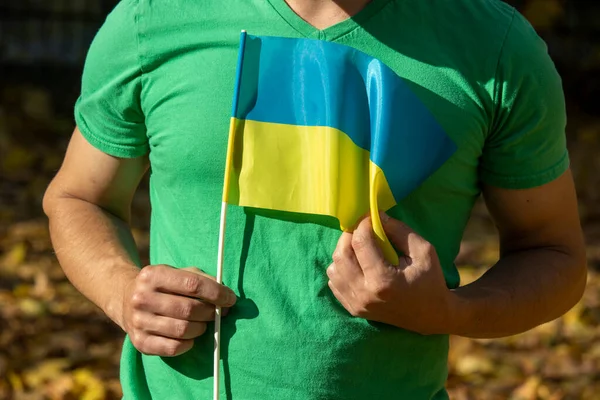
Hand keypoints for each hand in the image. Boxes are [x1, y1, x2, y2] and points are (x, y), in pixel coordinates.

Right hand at [122, 265, 236, 355]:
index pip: (192, 284)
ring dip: (201, 328)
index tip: (230, 299)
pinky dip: (188, 344)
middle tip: (219, 313)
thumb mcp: (179, 273)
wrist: (126, 298)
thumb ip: (202, 280)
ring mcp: (138, 321)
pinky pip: (173, 348)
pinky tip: (190, 337)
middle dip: (210, 312)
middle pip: (188, 309)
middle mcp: (142, 298)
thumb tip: (225, 296)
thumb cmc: (164, 285)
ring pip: (182, 330)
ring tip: (203, 323)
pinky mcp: (139, 342)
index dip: (216, 293)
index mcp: (153, 275)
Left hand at [326, 214, 453, 334]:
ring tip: (359, 247)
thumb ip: (399, 231)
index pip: (361, 243)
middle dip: (349, 235)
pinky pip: (334, 282)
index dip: (363, 224)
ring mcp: (356, 304)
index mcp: (384, 280)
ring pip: (333, 268)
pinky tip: (356, 264)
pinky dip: (341, 268)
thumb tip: (377, 216)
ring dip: (343, 252)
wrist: (431, 316)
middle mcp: (365, 294)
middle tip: (361, 229)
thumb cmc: (430, 281)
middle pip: (341, 255)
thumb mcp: (423, 251)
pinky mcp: (353, 309)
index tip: (370, 217)